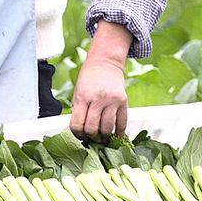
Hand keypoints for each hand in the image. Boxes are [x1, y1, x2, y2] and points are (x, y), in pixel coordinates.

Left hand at [68, 21, 133, 139]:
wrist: (105, 63)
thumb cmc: (88, 79)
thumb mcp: (78, 93)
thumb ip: (79, 111)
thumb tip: (80, 132)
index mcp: (83, 97)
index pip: (78, 124)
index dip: (78, 134)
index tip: (80, 135)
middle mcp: (98, 99)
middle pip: (93, 128)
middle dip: (91, 137)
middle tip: (91, 137)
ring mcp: (112, 101)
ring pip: (108, 128)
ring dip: (104, 137)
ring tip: (102, 137)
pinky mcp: (123, 101)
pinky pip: (122, 123)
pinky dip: (119, 133)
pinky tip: (116, 137)